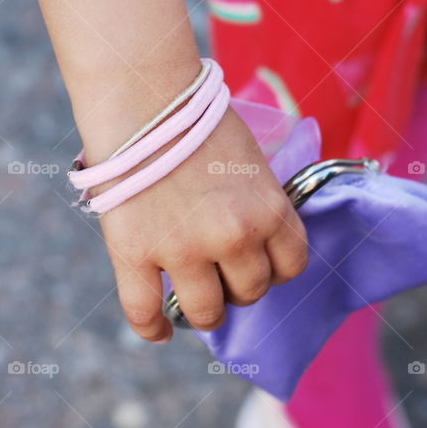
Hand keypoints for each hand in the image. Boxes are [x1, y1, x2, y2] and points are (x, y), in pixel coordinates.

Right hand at [98, 107, 308, 341]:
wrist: (144, 96)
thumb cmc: (199, 119)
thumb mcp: (252, 161)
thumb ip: (259, 205)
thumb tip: (256, 244)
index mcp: (268, 210)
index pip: (291, 266)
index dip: (275, 268)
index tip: (259, 263)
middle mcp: (233, 237)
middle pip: (250, 291)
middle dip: (239, 286)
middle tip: (221, 273)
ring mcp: (182, 250)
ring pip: (206, 313)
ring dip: (205, 311)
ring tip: (194, 301)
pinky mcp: (135, 254)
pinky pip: (145, 312)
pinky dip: (151, 328)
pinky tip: (157, 331)